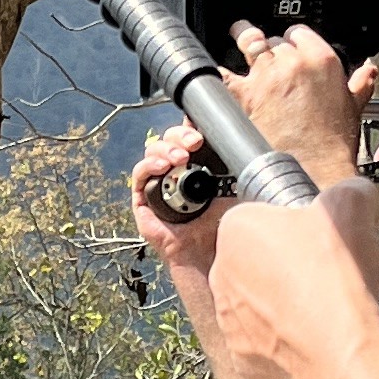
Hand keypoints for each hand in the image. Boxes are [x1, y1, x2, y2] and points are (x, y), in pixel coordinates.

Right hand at [130, 125, 222, 276]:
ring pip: (153, 151)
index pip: (185, 138)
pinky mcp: (142, 197)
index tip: (200, 129)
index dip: (188, 129)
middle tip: (195, 143)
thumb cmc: (216, 222)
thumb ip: (231, 166)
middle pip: (168, 140)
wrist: (204, 249)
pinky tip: (162, 166)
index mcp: (193, 165)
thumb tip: (239, 144)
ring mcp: (156, 182)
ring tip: (180, 158)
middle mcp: (173, 170)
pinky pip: (139, 174)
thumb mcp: (228, 187)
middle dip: (180, 136)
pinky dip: (149, 165)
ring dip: (166, 149)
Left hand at [202, 182, 378, 378]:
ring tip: (323, 307)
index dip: (296, 225)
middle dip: (287, 264)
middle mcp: (220, 273)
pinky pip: (264, 341)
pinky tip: (314, 337)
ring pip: (258, 301)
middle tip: (325, 273)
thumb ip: (350, 190)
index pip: (262, 217)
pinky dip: (286, 340)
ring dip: (285, 302)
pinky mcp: (241, 358)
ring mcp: (227, 319)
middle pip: (257, 260)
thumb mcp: (353, 206)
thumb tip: (356, 193)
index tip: (319, 238)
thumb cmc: (335, 277)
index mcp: (235, 229)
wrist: (338, 353)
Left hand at [227, 22, 376, 189]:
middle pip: (274, 41)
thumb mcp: (353, 109)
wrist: (314, 173)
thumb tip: (368, 71)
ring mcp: (266, 77)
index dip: (292, 39)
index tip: (289, 45)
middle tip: (264, 54)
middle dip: (269, 48)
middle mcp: (293, 63)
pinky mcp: (242, 94)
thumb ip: (360, 85)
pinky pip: (222, 72)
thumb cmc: (333, 146)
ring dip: (243, 40)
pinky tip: (218, 72)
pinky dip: (218, 72)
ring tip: (239, 37)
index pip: (300, 33)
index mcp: (322, 61)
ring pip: (249, 42)